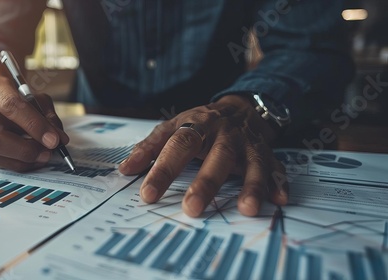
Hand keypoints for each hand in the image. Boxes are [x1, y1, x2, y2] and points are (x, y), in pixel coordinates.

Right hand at [0, 75, 68, 171]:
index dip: (34, 125)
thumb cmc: (20, 98)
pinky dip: (16, 164)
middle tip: (48, 152)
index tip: (54, 140)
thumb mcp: (38, 99)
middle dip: (25, 149)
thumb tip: (59, 139)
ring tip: (42, 156)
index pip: (12, 105)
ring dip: (22, 159)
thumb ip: (49, 117)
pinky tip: (31, 160)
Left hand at [119, 95, 287, 216]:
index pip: (178, 145)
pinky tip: (280, 200)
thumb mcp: (172, 126)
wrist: (239, 107)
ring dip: (251, 185)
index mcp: (197, 125)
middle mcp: (224, 134)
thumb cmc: (199, 123)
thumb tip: (124, 169)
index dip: (163, 169)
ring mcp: (247, 144)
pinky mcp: (266, 154)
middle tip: (192, 208)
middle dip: (206, 183)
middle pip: (217, 156)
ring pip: (251, 163)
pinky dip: (278, 183)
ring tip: (247, 209)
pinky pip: (275, 168)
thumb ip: (149, 147)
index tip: (148, 194)